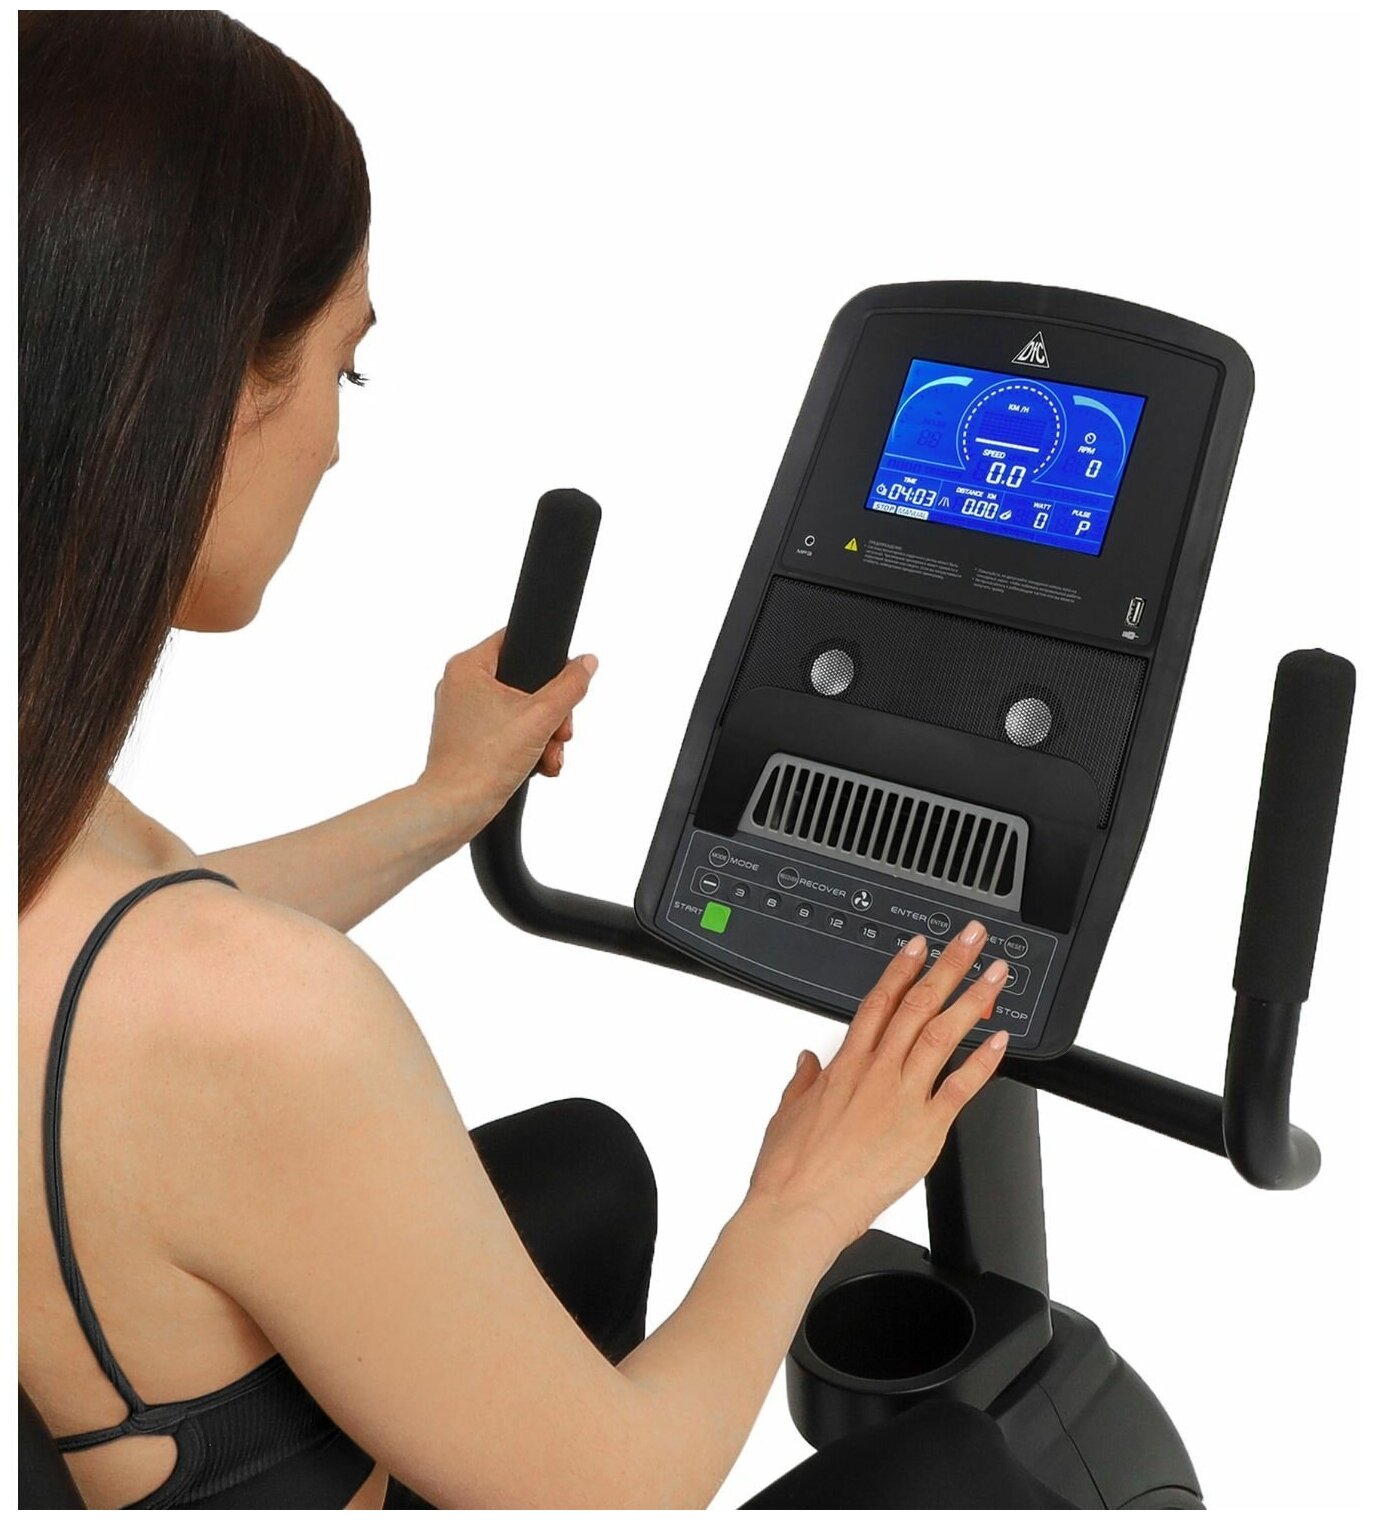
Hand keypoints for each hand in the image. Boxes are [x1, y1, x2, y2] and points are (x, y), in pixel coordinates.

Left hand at [416, 627, 597, 841]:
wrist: (455, 809)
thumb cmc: (482, 761)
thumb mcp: (540, 718)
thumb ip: (569, 686)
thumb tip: (587, 663)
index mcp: (468, 667)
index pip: (515, 640)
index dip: (547, 661)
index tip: (563, 686)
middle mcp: (460, 686)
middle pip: (524, 682)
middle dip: (551, 713)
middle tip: (561, 732)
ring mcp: (462, 714)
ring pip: (519, 711)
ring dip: (544, 735)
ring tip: (550, 756)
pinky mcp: (467, 739)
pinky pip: (507, 732)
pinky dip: (527, 748)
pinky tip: (539, 766)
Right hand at [745, 919, 1009, 1250]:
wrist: (799, 1209)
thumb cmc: (790, 1169)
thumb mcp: (788, 1112)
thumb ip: (803, 1080)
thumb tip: (808, 1060)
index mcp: (845, 1065)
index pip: (879, 1001)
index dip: (902, 968)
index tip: (920, 945)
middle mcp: (876, 1073)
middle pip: (917, 1004)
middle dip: (947, 966)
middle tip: (971, 940)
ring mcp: (902, 1098)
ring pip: (942, 1034)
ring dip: (972, 999)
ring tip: (996, 975)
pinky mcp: (924, 1130)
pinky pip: (960, 1087)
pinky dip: (982, 1060)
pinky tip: (1000, 1038)